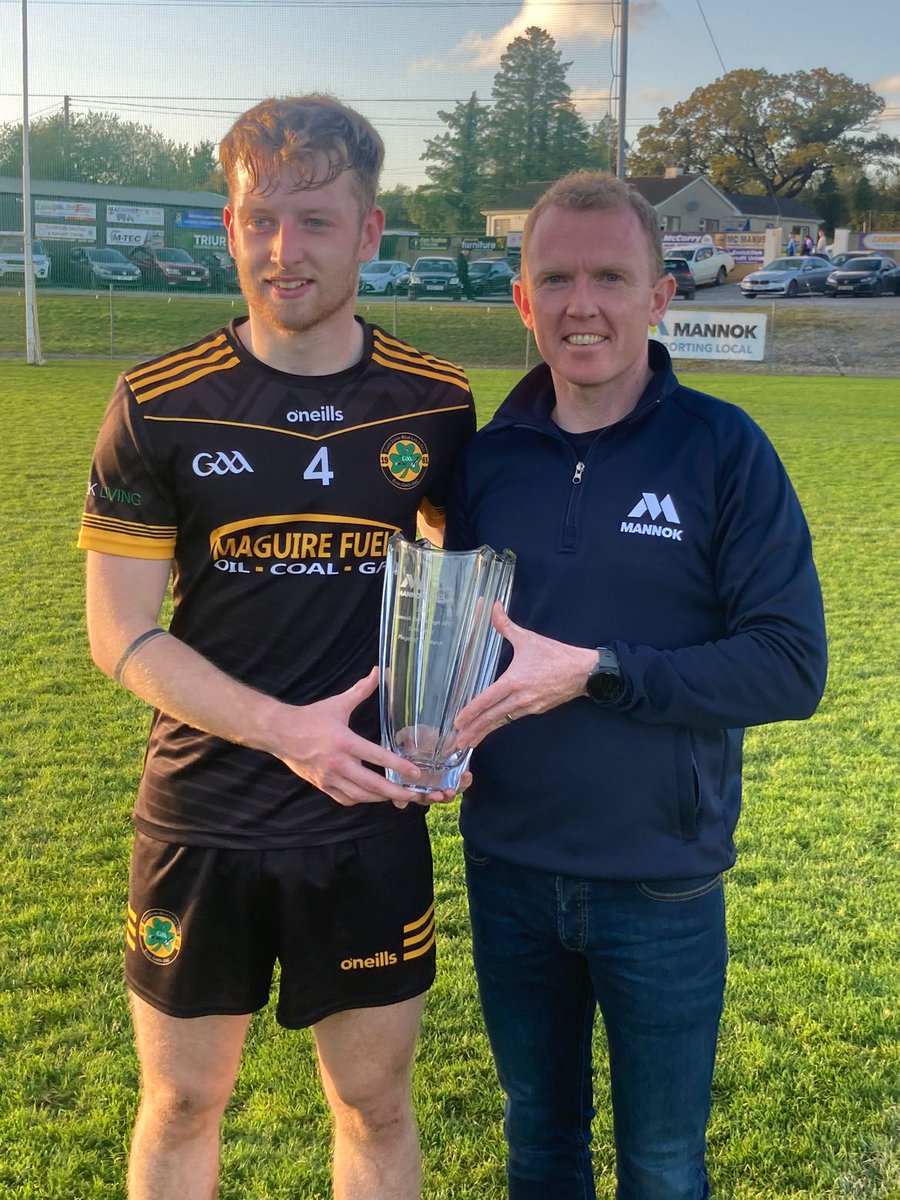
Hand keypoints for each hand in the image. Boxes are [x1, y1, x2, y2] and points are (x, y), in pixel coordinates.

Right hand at [273, 667, 452, 807]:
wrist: (279, 733)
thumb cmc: (309, 718)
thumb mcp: (337, 703)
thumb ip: (361, 690)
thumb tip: (379, 672)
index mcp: (344, 742)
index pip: (376, 756)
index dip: (398, 765)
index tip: (415, 772)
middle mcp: (337, 763)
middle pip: (371, 784)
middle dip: (395, 792)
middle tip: (413, 795)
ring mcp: (329, 777)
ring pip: (359, 796)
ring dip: (380, 798)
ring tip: (397, 797)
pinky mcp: (322, 786)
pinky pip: (345, 799)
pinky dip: (360, 800)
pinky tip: (371, 796)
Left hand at [453, 604, 595, 750]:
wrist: (585, 672)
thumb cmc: (556, 655)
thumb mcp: (528, 639)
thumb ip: (506, 625)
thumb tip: (493, 606)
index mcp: (515, 682)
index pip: (488, 700)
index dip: (472, 711)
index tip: (458, 722)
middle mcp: (520, 699)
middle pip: (492, 717)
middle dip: (474, 731)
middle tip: (458, 742)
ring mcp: (529, 707)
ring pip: (502, 721)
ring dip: (486, 731)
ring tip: (471, 741)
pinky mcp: (537, 710)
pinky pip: (514, 718)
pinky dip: (500, 724)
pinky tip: (492, 726)